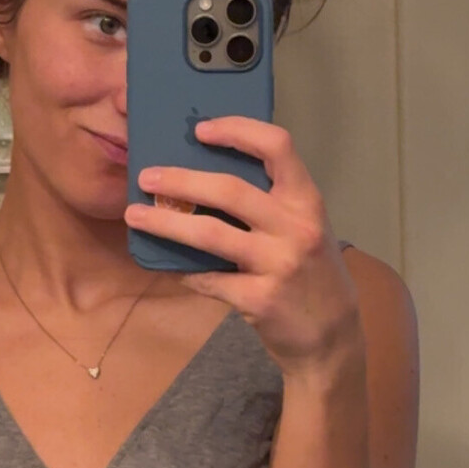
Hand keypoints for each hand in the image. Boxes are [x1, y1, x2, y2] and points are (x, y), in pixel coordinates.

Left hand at [123, 115, 359, 376]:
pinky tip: (167, 266)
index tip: (201, 130)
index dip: (237, 130)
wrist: (333, 337)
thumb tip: (205, 176)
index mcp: (307, 201)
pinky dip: (183, 271)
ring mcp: (278, 265)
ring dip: (165, 222)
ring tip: (135, 215)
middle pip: (229, 189)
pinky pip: (207, 279)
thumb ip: (271, 203)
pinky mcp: (259, 299)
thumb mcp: (305, 228)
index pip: (277, 147)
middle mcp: (295, 228)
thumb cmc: (313, 273)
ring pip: (209, 233)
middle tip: (146, 177)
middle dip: (180, 179)